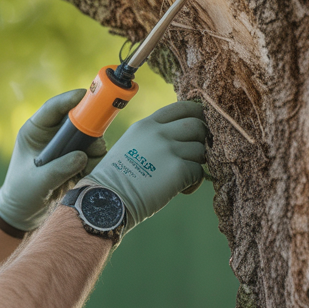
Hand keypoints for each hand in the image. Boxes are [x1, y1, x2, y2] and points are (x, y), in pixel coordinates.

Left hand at [0, 90, 107, 231]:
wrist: (23, 213)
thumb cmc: (21, 193)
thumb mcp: (37, 181)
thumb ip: (58, 169)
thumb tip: (82, 157)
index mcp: (35, 131)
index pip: (53, 108)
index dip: (71, 99)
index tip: (87, 96)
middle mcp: (51, 134)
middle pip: (77, 119)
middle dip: (89, 129)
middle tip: (96, 143)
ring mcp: (64, 147)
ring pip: (88, 138)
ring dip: (94, 150)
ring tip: (87, 168)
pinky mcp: (74, 160)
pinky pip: (92, 155)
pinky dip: (94, 164)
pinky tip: (86, 176)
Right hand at [80, 100, 207, 232]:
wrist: (108, 200)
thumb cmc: (116, 178)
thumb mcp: (130, 144)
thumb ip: (152, 136)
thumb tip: (178, 137)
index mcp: (146, 125)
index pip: (182, 107)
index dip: (197, 114)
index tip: (200, 124)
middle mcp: (159, 133)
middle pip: (197, 126)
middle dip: (200, 140)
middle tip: (192, 155)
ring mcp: (169, 150)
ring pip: (200, 150)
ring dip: (196, 163)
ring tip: (181, 176)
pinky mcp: (179, 170)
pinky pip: (199, 172)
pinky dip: (194, 182)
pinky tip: (180, 190)